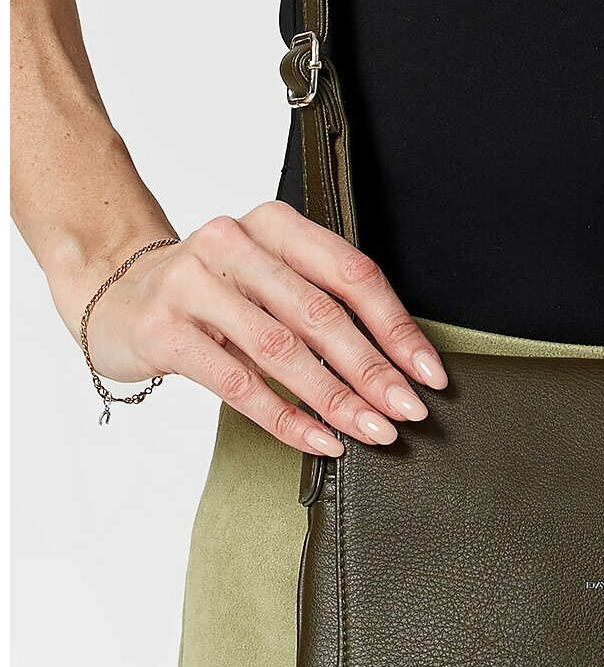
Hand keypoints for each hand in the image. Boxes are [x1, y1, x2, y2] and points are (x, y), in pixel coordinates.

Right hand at [75, 202, 445, 454]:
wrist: (114, 296)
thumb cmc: (210, 296)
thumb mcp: (267, 284)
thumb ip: (321, 307)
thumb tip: (397, 370)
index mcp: (273, 226)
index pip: (350, 274)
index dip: (396, 326)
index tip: (427, 372)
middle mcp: (232, 244)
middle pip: (321, 314)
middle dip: (373, 370)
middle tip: (407, 410)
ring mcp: (193, 284)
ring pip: (283, 350)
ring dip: (336, 398)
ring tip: (372, 430)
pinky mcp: (165, 330)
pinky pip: (239, 384)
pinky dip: (287, 418)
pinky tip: (320, 440)